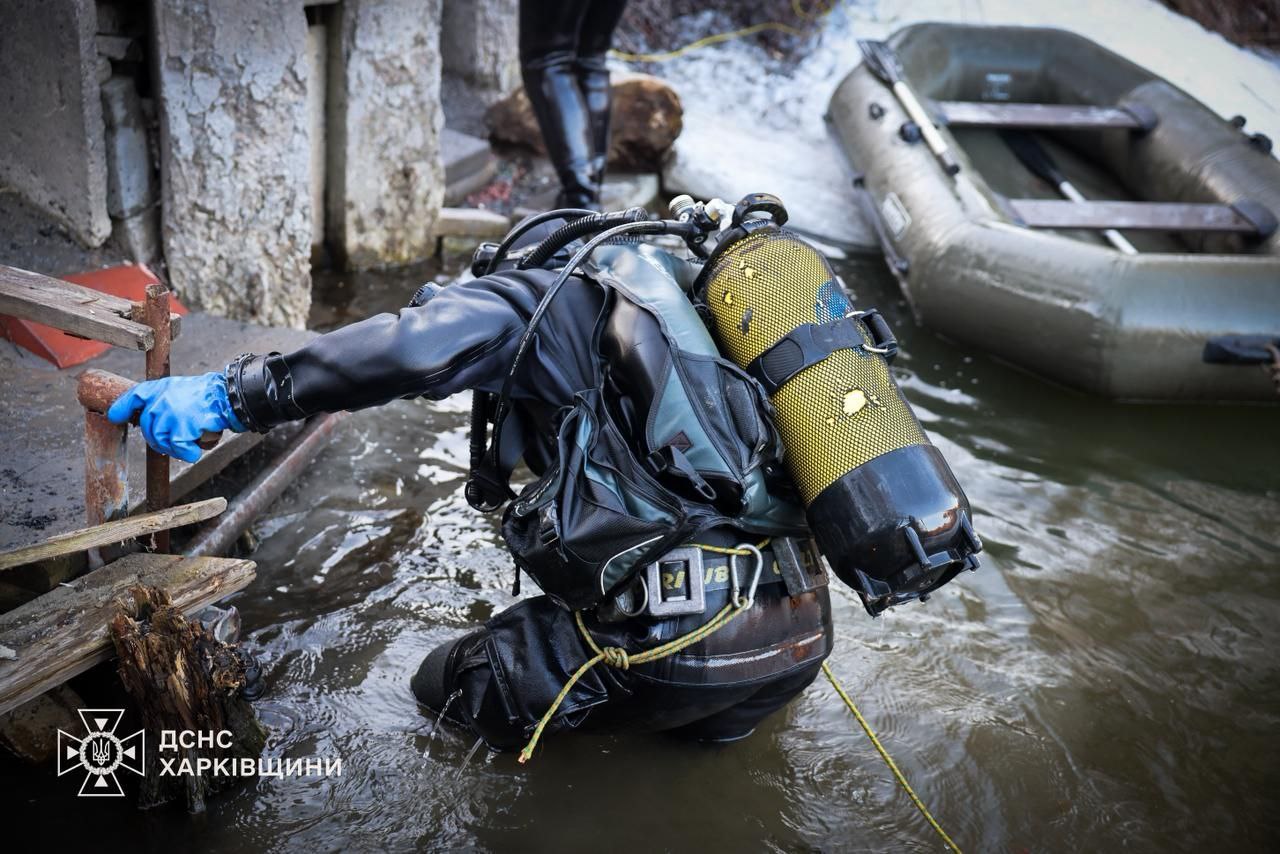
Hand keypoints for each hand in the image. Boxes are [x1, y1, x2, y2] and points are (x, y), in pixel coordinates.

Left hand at [107, 373, 244, 462]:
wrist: (227, 397)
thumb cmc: (209, 395)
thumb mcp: (180, 389)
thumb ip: (165, 400)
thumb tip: (154, 419)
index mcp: (159, 388)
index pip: (134, 397)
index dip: (122, 408)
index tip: (115, 417)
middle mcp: (160, 399)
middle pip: (148, 427)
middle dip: (160, 439)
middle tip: (177, 442)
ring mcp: (169, 413)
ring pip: (160, 440)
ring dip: (174, 448)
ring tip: (188, 445)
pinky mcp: (181, 427)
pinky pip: (178, 448)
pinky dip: (188, 453)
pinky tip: (195, 451)